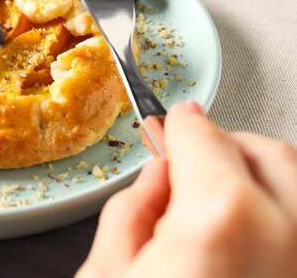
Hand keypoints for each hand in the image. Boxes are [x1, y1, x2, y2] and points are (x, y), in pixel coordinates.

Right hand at [76, 101, 296, 277]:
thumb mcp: (105, 276)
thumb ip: (131, 211)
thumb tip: (157, 179)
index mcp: (219, 224)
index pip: (204, 139)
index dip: (181, 125)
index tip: (174, 121)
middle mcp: (284, 241)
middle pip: (269, 154)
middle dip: (227, 147)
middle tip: (191, 163)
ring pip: (295, 188)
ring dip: (256, 182)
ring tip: (211, 206)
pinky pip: (296, 232)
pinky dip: (274, 220)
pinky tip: (236, 239)